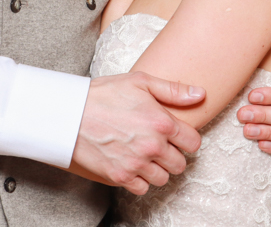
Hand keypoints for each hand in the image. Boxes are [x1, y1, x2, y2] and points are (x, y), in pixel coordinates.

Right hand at [69, 72, 203, 195]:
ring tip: (145, 155)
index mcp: (162, 123)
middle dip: (173, 155)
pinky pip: (142, 188)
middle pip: (180, 164)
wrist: (69, 113)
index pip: (193, 143)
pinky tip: (132, 164)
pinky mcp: (119, 177)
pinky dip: (139, 180)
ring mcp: (136, 164)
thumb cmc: (104, 94)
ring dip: (157, 169)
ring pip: (162, 178)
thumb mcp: (140, 82)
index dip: (187, 139)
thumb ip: (173, 90)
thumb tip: (201, 95)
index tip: (177, 136)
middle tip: (160, 146)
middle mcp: (152, 146)